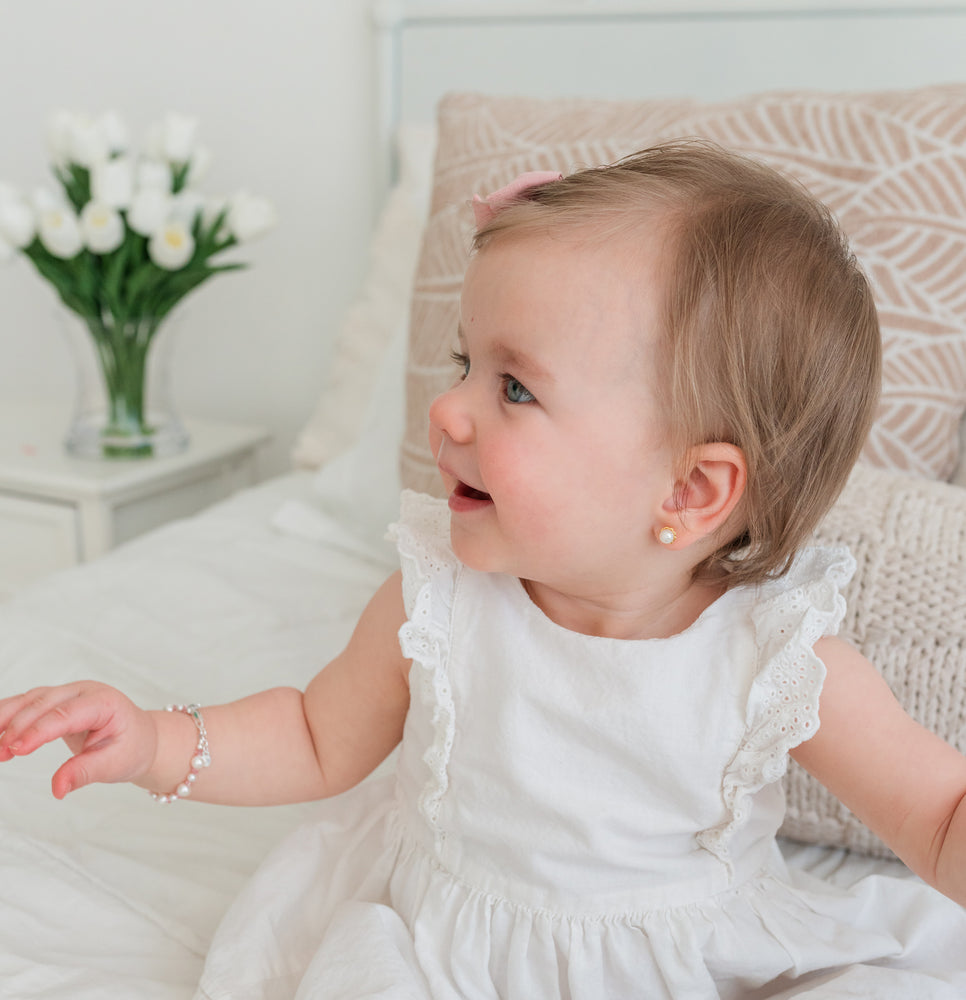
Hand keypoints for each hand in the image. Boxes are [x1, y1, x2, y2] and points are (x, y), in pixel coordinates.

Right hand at [0, 682, 157, 798]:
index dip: (40, 730)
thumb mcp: (115, 764)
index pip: (66, 713)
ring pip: (30, 700)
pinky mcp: (56, 702)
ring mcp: (69, 693)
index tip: (17, 749)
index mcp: (104, 703)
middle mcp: (84, 692)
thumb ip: (85, 773)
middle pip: (44, 703)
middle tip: (1, 754)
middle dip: (18, 727)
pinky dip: (8, 717)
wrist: (140, 738)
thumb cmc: (131, 748)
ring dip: (7, 719)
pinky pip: (27, 704)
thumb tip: (57, 790)